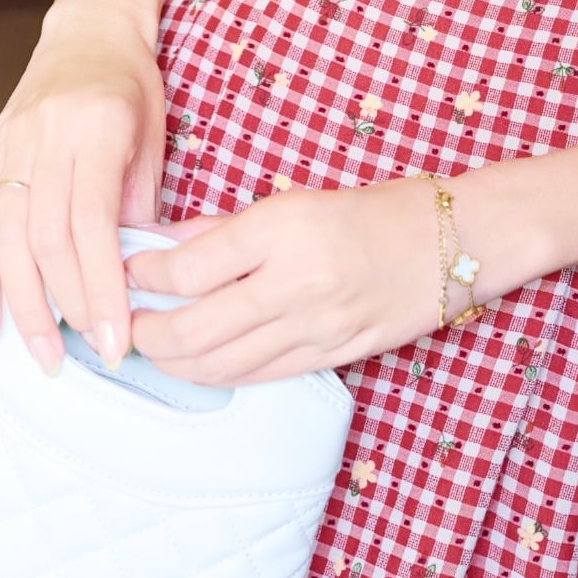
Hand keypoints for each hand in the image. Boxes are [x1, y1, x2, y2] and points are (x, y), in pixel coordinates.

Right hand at [0, 0, 165, 375]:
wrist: (89, 31)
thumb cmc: (136, 89)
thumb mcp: (155, 139)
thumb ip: (142, 205)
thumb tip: (136, 282)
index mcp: (98, 127)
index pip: (94, 224)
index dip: (103, 287)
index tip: (118, 339)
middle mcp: (45, 137)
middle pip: (45, 238)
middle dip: (66, 306)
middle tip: (84, 358)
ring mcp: (9, 145)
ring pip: (6, 238)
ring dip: (22, 305)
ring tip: (40, 354)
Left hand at [122, 173, 461, 386]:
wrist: (453, 242)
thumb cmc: (373, 211)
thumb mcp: (295, 201)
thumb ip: (225, 229)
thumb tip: (161, 248)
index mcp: (283, 228)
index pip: (186, 269)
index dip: (142, 277)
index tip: (126, 272)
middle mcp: (296, 282)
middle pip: (191, 328)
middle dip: (145, 332)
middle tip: (124, 323)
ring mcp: (315, 327)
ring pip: (218, 365)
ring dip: (172, 362)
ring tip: (151, 347)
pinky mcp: (332, 357)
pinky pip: (258, 377)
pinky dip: (216, 374)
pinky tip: (196, 363)